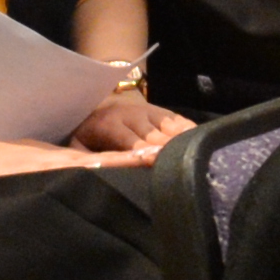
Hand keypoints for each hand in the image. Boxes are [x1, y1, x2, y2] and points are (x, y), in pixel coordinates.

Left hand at [66, 89, 188, 160]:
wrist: (97, 102)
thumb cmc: (88, 133)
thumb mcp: (79, 145)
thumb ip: (88, 159)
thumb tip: (93, 177)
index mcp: (109, 124)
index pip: (129, 142)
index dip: (144, 152)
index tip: (154, 161)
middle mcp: (132, 115)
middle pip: (154, 136)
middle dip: (166, 149)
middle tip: (180, 164)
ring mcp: (149, 110)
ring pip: (170, 127)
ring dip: (181, 141)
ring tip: (195, 155)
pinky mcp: (162, 110)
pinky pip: (179, 120)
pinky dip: (189, 131)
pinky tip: (200, 142)